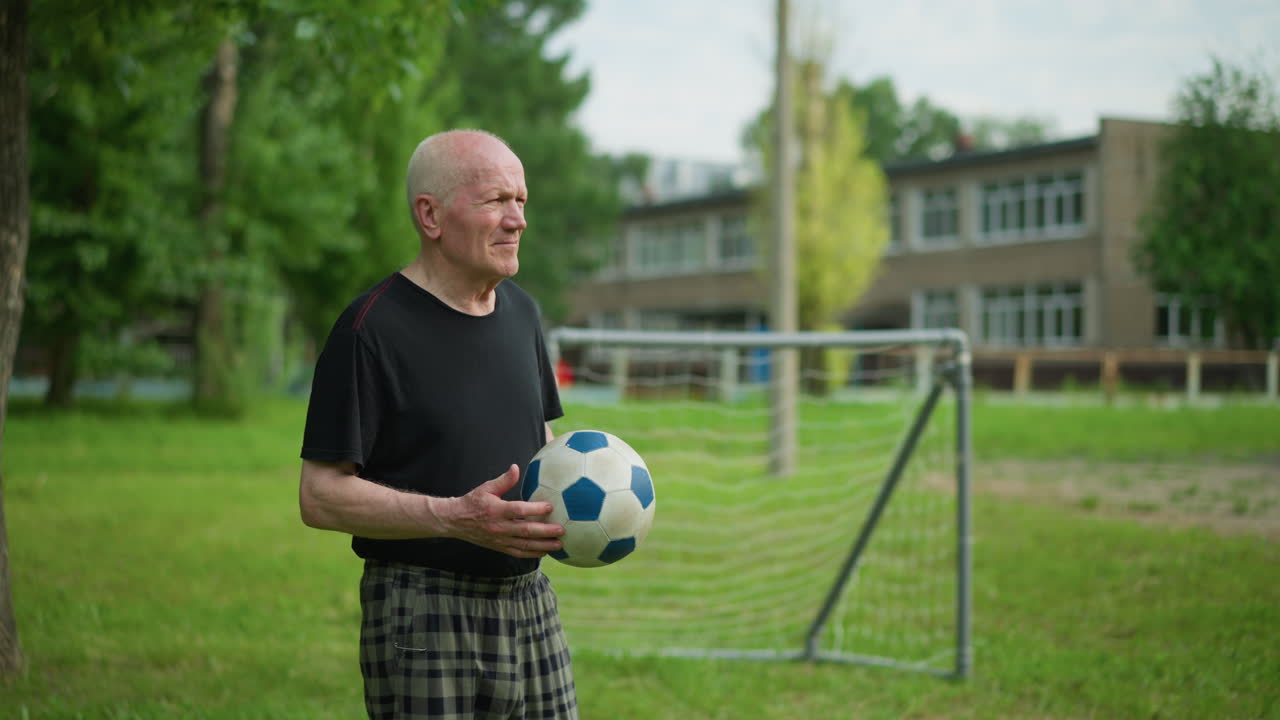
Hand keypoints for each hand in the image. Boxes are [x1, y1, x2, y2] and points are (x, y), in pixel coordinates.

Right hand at [435, 465, 564, 557]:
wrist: (455, 521)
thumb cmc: (473, 502)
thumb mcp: (486, 488)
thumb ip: (504, 480)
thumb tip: (516, 468)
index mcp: (496, 510)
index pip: (518, 510)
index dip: (535, 509)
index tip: (550, 506)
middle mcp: (499, 527)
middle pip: (525, 531)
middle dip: (545, 531)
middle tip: (562, 530)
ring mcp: (499, 539)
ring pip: (524, 545)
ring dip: (543, 545)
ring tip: (559, 544)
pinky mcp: (499, 547)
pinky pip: (518, 553)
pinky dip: (532, 554)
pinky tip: (545, 551)